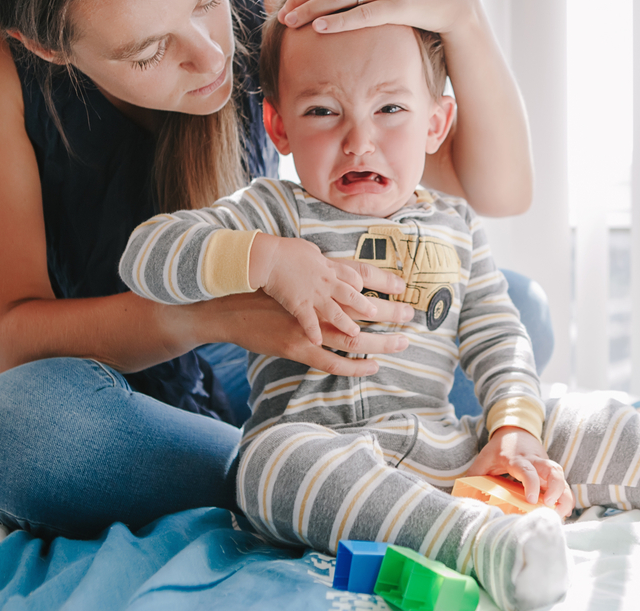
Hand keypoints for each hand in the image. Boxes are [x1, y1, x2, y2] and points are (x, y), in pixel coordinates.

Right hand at [189, 289, 412, 376]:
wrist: (227, 306)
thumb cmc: (255, 290)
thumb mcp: (287, 277)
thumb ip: (311, 277)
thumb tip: (330, 274)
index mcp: (313, 281)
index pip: (356, 277)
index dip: (382, 281)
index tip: (403, 286)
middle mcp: (316, 303)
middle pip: (363, 308)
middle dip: (390, 313)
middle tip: (412, 316)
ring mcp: (308, 326)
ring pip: (354, 336)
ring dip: (381, 340)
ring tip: (402, 343)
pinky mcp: (298, 346)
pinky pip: (333, 360)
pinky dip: (355, 365)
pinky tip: (372, 366)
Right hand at [250, 234, 379, 345]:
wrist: (266, 256)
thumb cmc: (284, 250)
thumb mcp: (308, 250)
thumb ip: (318, 260)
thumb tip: (320, 259)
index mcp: (329, 267)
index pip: (354, 276)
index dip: (366, 284)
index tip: (374, 290)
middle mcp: (325, 282)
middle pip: (353, 296)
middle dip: (369, 306)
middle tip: (381, 313)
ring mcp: (313, 295)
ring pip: (336, 313)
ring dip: (347, 324)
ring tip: (356, 333)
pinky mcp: (297, 306)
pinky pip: (309, 322)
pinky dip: (314, 332)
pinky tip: (319, 342)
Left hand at [464, 427, 573, 517]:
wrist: (516, 429)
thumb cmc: (499, 448)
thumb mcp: (484, 458)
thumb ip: (474, 475)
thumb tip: (461, 497)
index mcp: (517, 458)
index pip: (527, 469)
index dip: (531, 484)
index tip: (531, 500)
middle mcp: (535, 460)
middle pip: (553, 470)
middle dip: (556, 489)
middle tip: (549, 506)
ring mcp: (545, 465)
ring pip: (561, 476)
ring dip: (564, 495)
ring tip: (560, 514)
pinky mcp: (551, 471)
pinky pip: (563, 483)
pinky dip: (565, 497)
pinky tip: (562, 512)